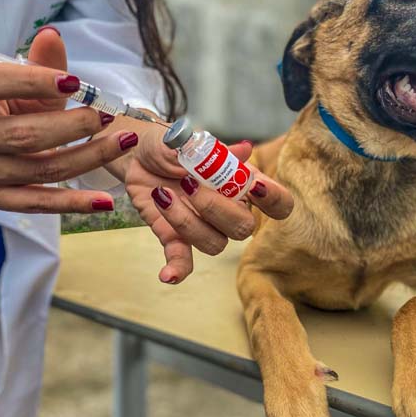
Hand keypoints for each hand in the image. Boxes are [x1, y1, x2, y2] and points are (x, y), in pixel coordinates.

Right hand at [0, 28, 138, 212]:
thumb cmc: (10, 98)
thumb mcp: (25, 76)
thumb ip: (43, 60)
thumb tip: (52, 36)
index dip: (32, 82)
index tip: (76, 83)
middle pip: (22, 135)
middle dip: (73, 126)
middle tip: (107, 116)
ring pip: (40, 169)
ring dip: (88, 158)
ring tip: (123, 143)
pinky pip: (38, 203)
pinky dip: (74, 204)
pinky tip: (105, 201)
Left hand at [124, 126, 293, 283]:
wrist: (137, 155)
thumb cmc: (170, 146)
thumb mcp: (187, 141)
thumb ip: (212, 150)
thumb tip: (244, 150)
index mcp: (241, 182)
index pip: (278, 202)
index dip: (275, 200)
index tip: (256, 187)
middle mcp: (228, 209)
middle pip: (244, 228)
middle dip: (217, 208)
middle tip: (189, 184)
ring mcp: (203, 226)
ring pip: (214, 243)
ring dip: (187, 222)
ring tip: (163, 195)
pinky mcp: (176, 237)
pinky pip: (183, 260)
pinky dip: (177, 269)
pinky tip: (167, 275)